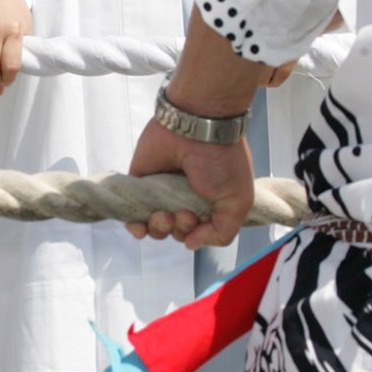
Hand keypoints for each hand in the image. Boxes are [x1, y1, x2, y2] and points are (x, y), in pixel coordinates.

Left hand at [125, 117, 254, 250]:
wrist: (197, 128)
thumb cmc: (222, 162)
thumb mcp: (237, 203)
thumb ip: (222, 233)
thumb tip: (191, 244)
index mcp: (210, 202)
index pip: (199, 231)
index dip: (198, 234)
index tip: (199, 220)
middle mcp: (186, 198)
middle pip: (177, 232)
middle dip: (180, 229)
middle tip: (184, 213)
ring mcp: (162, 191)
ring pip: (156, 227)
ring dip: (160, 229)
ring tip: (164, 215)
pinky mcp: (141, 184)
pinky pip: (133, 215)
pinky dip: (135, 227)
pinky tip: (140, 226)